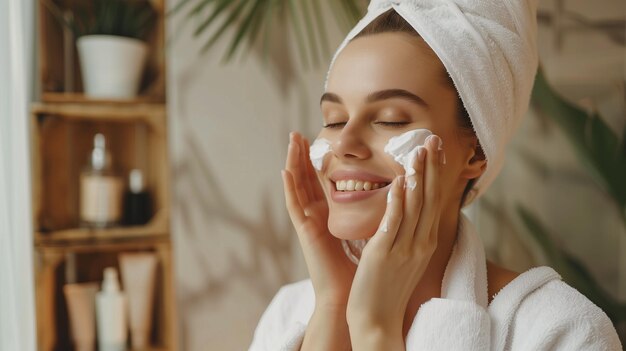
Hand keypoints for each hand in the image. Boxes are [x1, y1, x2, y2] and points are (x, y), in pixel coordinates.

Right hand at [281, 132, 356, 307]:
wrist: (353, 297)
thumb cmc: (362, 271)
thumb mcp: (368, 235)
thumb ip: (371, 216)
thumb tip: (391, 197)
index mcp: (330, 218)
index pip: (321, 183)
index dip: (318, 162)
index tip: (318, 141)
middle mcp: (317, 218)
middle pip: (307, 180)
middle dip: (302, 156)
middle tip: (298, 133)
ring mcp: (309, 224)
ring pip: (298, 187)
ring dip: (293, 162)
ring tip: (291, 140)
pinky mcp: (306, 232)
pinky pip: (295, 206)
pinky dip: (289, 188)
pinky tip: (285, 170)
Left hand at [346, 135, 444, 338]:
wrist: (377, 320)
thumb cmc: (387, 288)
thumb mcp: (404, 257)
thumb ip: (407, 234)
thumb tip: (407, 211)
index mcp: (424, 242)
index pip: (433, 202)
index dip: (435, 175)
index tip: (436, 152)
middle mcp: (419, 243)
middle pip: (429, 198)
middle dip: (431, 168)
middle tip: (432, 140)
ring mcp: (404, 248)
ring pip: (415, 206)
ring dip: (418, 176)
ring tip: (418, 151)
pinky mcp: (385, 253)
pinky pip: (394, 222)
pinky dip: (398, 200)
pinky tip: (400, 181)